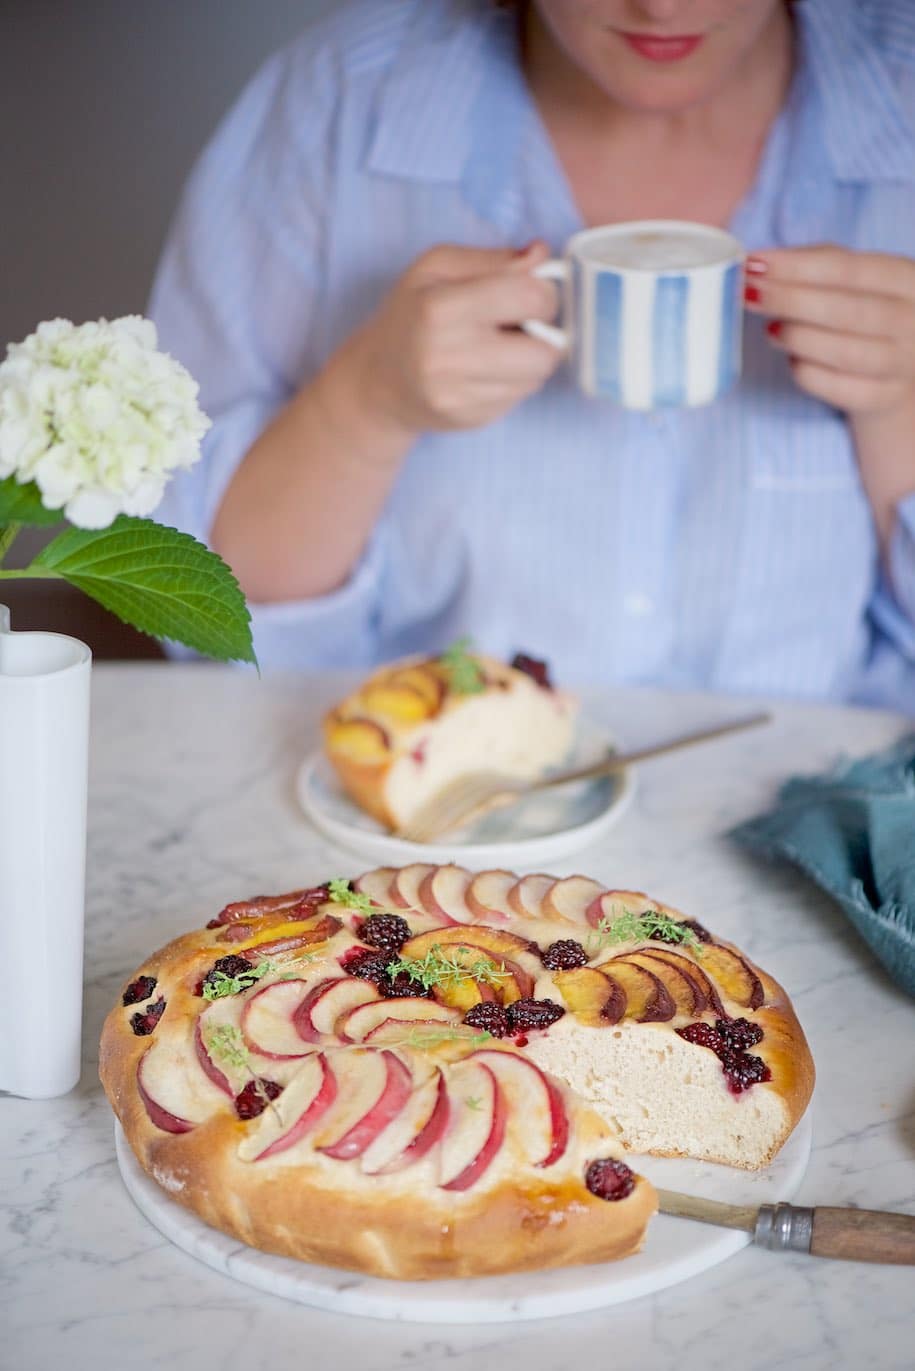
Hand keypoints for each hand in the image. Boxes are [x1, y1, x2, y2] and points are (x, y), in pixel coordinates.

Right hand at [346, 241, 561, 434]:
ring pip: (536, 378)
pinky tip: (487, 371)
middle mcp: (448, 356)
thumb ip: (493, 259)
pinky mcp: (469, 419)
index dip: (544, 294)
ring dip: (530, 360)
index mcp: (441, 307)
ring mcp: (458, 395)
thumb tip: (540, 254)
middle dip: (545, 335)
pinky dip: (513, 381)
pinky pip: (519, 398)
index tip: (533, 295)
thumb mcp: (436, 269)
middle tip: (524, 326)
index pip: (529, 298)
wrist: (379, 382)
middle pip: (544, 352)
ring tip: (501, 347)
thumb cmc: (411, 315)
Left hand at [743, 245, 914, 415]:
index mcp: (906, 279)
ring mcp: (902, 363)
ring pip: (843, 353)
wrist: (902, 364)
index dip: (795, 267)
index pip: (847, 269)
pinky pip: (837, 388)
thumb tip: (758, 263)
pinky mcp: (884, 397)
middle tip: (750, 295)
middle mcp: (912, 321)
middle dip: (789, 301)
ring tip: (772, 330)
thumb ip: (814, 264)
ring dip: (797, 339)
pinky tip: (794, 359)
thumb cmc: (866, 310)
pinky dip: (806, 372)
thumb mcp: (854, 278)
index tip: (753, 266)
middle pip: (846, 312)